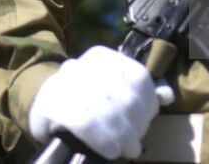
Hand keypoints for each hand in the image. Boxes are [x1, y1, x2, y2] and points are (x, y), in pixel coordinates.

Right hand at [29, 46, 172, 158]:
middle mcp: (84, 65)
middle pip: (124, 96)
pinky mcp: (53, 105)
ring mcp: (66, 84)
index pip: (137, 75)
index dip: (148, 102)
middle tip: (135, 144)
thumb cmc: (82, 100)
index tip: (148, 121)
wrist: (41, 106)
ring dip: (122, 136)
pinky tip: (111, 151)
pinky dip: (102, 139)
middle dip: (136, 124)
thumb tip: (167, 95)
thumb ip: (137, 91)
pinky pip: (85, 123)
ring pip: (106, 110)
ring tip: (127, 150)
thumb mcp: (110, 90)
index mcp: (102, 57)